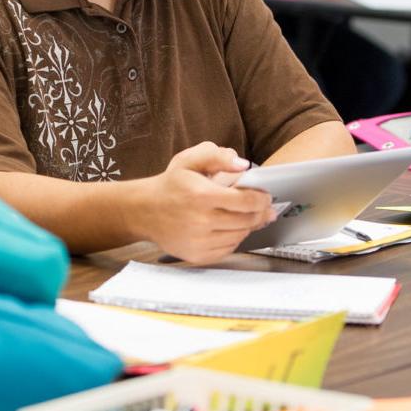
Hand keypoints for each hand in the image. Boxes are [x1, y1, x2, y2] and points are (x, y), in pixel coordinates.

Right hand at [138, 142, 275, 263]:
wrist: (144, 211)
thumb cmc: (171, 184)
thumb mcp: (189, 160)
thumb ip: (217, 156)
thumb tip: (243, 165)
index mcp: (201, 195)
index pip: (246, 201)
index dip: (261, 199)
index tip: (265, 197)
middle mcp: (200, 221)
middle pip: (247, 220)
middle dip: (260, 213)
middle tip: (264, 209)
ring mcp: (199, 241)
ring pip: (240, 236)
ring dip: (247, 226)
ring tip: (246, 216)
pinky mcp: (197, 255)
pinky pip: (228, 249)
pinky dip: (234, 238)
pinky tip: (230, 228)